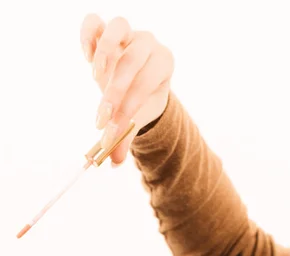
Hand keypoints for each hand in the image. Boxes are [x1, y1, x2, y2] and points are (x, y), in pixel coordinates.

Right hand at [79, 14, 173, 165]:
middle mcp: (149, 44)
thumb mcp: (138, 115)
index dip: (126, 110)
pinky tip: (86, 57)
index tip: (110, 132)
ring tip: (95, 79)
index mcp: (164, 63)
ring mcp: (127, 32)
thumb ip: (126, 135)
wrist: (136, 78)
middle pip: (133, 61)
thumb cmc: (139, 96)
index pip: (145, 85)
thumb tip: (113, 162)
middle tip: (100, 119)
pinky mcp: (105, 28)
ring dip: (105, 54)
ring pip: (118, 28)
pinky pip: (94, 21)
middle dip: (114, 93)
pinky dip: (87, 35)